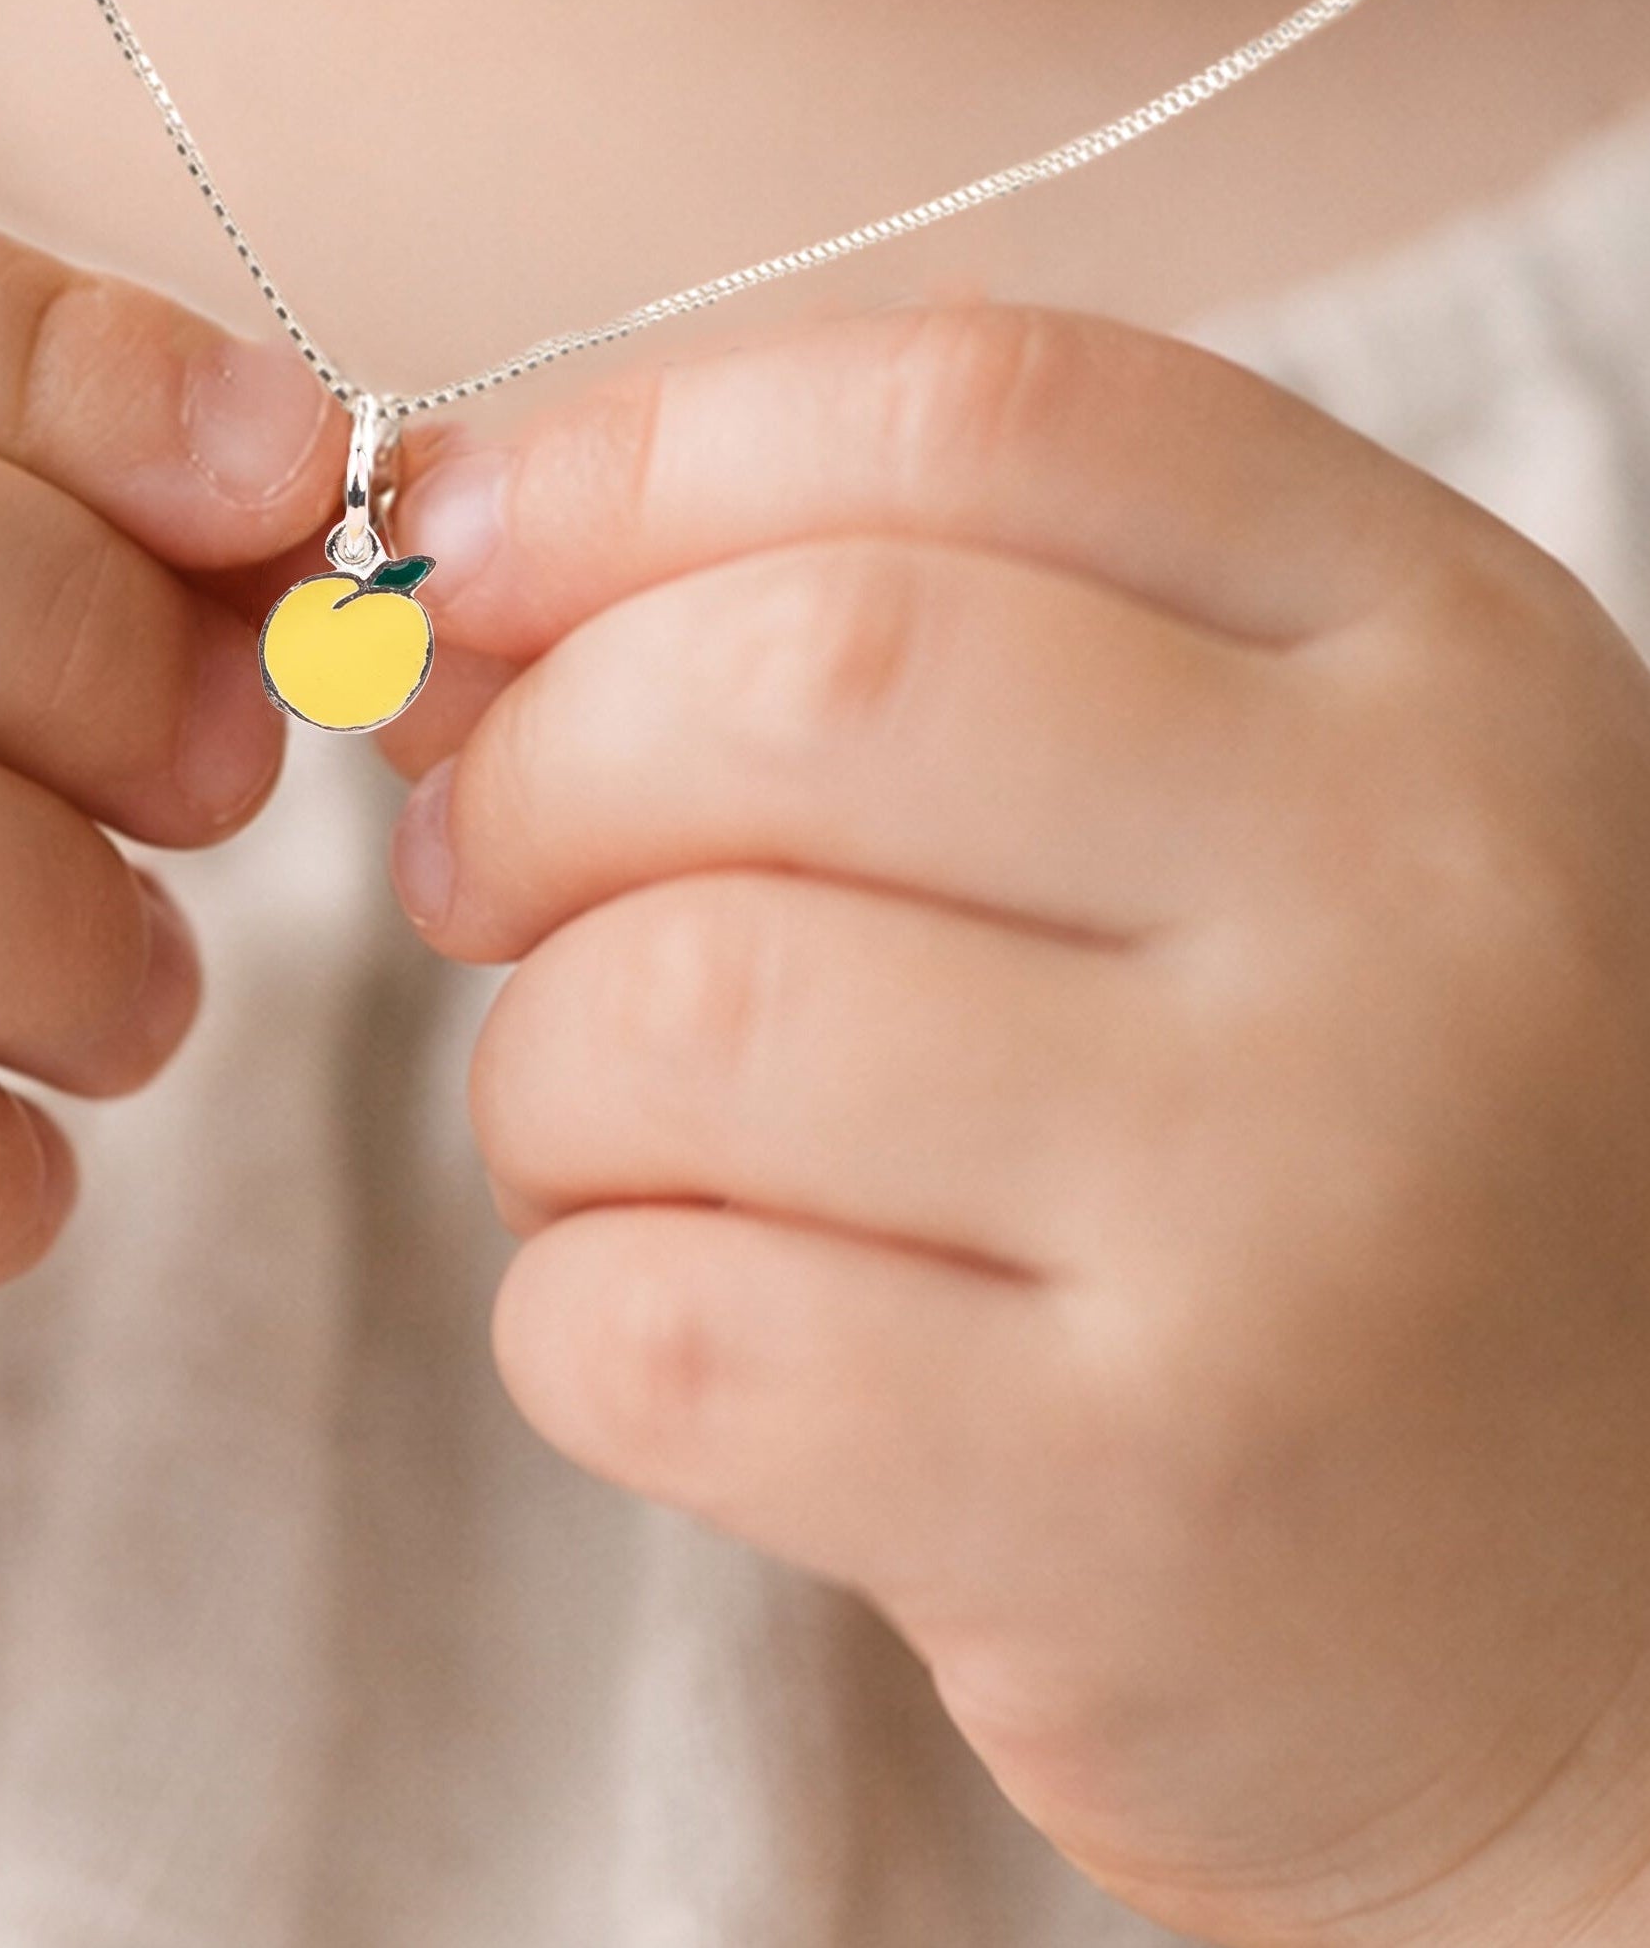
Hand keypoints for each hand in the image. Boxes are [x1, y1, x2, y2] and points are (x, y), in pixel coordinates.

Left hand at [386, 306, 1649, 1946]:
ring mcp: (1294, 1200)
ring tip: (600, 1133)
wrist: (1599, 1578)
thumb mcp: (1239, 814)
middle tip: (479, 872)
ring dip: (538, 1074)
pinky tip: (665, 1319)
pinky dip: (569, 1310)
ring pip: (687, 1009)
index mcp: (1431, 648)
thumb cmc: (1329, 1142)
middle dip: (539, 766)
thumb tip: (453, 580)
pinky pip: (669, 1328)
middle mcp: (1410, 884)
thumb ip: (911, 641)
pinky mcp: (1145, 1502)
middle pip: (798, 677)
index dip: (639, 456)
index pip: (973, 410)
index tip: (465, 552)